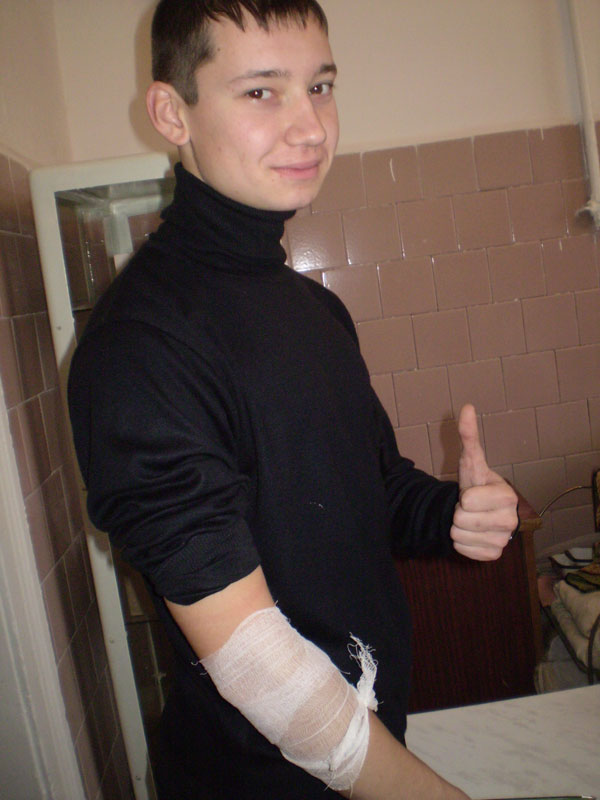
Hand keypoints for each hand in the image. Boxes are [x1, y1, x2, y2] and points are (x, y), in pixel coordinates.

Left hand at [451, 404, 517, 560]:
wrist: (476, 511)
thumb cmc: (474, 484)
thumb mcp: (470, 461)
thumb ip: (469, 436)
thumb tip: (467, 407)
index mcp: (508, 496)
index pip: (469, 500)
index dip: (463, 497)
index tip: (471, 494)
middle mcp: (511, 519)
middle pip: (462, 520)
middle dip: (457, 513)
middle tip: (468, 508)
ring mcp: (504, 540)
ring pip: (459, 536)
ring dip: (457, 528)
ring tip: (469, 520)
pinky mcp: (494, 556)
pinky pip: (464, 551)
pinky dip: (461, 544)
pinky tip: (471, 534)